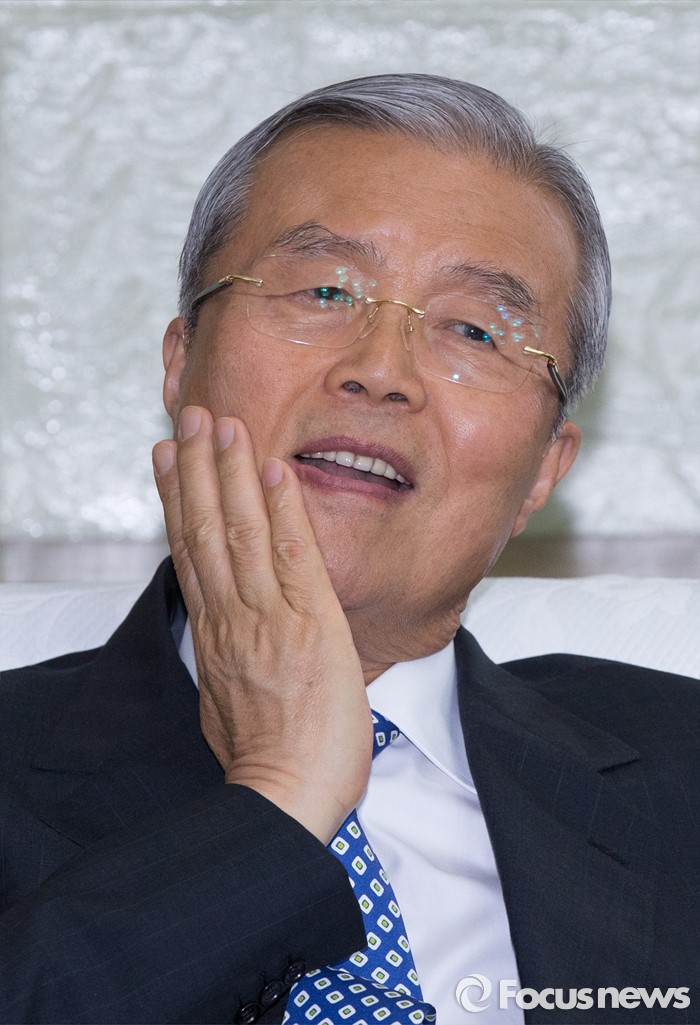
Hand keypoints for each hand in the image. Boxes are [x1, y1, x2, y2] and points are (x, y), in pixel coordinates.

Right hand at [152, 406, 372, 842]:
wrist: (285, 798)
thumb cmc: (264, 763)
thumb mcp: (226, 706)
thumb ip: (226, 663)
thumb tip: (227, 645)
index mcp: (214, 634)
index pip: (190, 551)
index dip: (176, 499)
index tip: (167, 459)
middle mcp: (232, 615)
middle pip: (205, 528)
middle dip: (197, 468)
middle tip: (190, 418)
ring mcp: (268, 616)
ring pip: (240, 532)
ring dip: (231, 473)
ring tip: (224, 426)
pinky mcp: (310, 623)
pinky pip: (294, 555)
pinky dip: (284, 511)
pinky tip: (276, 471)